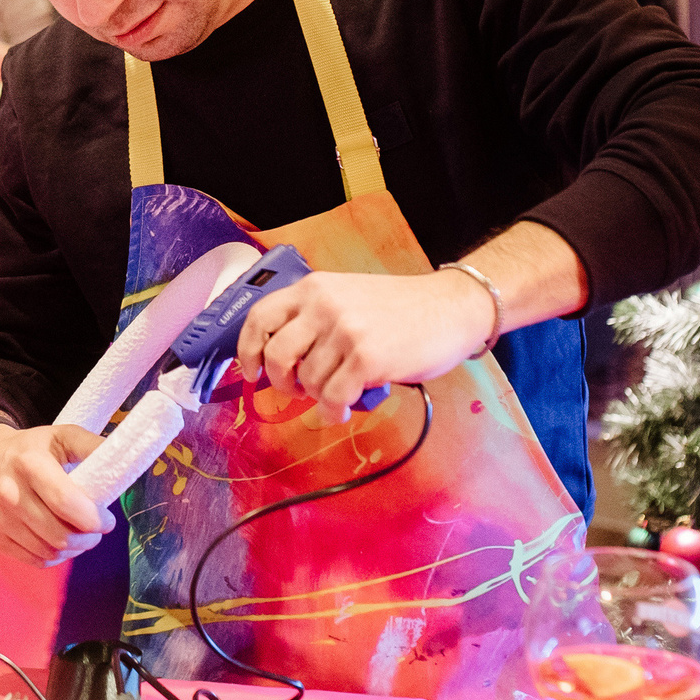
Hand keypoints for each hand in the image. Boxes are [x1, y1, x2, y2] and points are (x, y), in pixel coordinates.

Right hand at [0, 422, 106, 567]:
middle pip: (60, 534)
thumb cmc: (26, 449)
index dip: (94, 520)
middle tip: (95, 531)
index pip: (67, 503)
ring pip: (48, 551)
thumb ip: (89, 445)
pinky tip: (58, 543)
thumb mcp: (57, 436)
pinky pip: (32, 559)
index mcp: (28, 463)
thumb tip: (121, 454)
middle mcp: (9, 492)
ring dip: (72, 549)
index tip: (106, 521)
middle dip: (88, 539)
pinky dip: (52, 556)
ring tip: (78, 536)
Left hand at [235, 270, 493, 423]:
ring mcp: (345, 331)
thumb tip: (281, 359)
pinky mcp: (367, 358)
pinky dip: (333, 412)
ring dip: (319, 398)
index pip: (259, 317)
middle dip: (282, 382)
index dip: (247, 350)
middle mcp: (324, 306)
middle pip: (277, 356)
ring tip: (337, 394)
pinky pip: (333, 398)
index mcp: (315, 288)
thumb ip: (314, 318)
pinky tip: (342, 410)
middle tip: (298, 389)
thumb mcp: (348, 296)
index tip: (250, 371)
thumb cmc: (402, 308)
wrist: (452, 307)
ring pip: (308, 382)